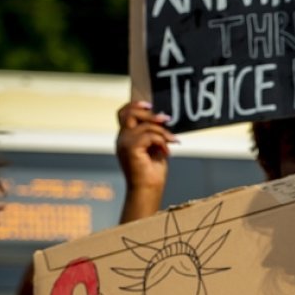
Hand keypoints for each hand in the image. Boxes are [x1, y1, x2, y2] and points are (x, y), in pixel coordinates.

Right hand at [116, 101, 176, 222]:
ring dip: (163, 133)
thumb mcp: (155, 147)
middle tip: (166, 120)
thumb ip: (154, 133)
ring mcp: (124, 143)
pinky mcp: (130, 149)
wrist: (148, 190)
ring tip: (172, 142)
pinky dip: (162, 142)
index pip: (123, 113)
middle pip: (130, 113)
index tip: (151, 105)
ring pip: (145, 126)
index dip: (135, 105)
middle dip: (150, 114)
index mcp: (125, 137)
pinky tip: (166, 153)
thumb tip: (162, 118)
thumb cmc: (152, 172)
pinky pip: (149, 136)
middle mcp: (122, 139)